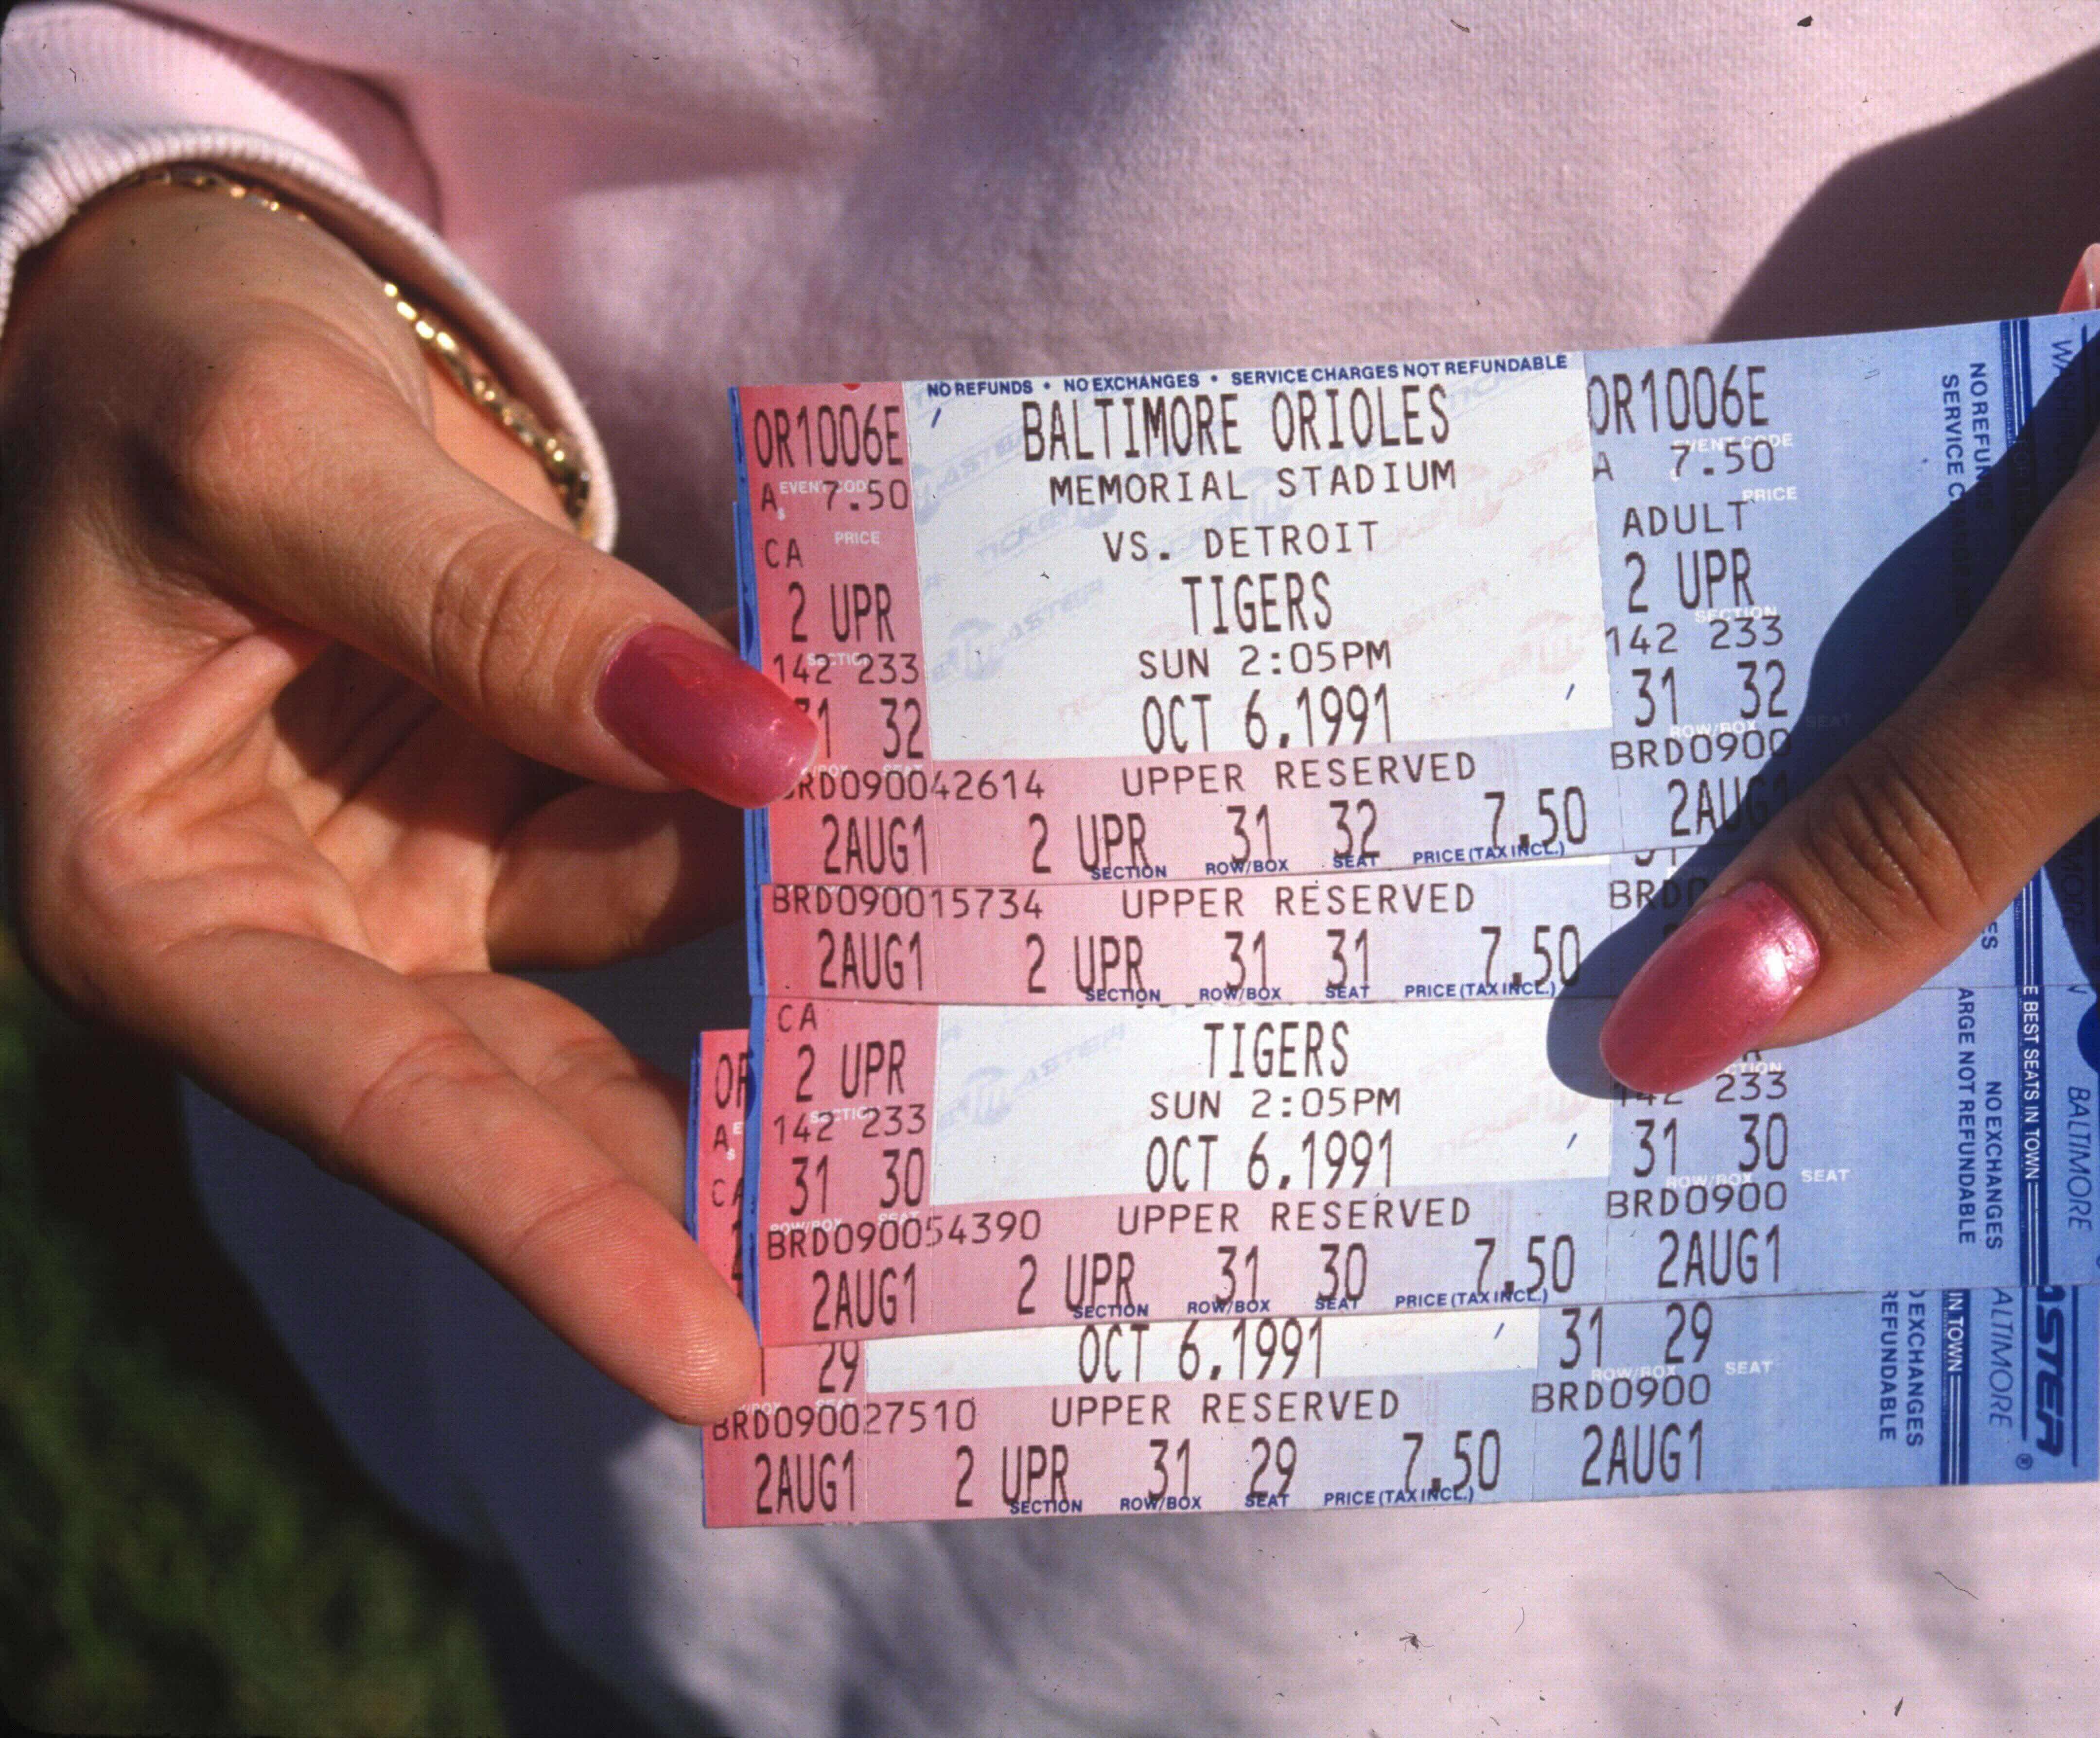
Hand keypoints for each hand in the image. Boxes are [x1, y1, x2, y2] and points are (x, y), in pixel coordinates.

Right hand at [0, 179, 816, 1418]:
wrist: (171, 291)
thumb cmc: (160, 370)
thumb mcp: (292, 463)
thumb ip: (508, 612)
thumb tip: (762, 744)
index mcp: (154, 908)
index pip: (383, 1108)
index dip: (558, 1235)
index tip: (712, 1361)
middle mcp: (287, 930)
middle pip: (514, 1098)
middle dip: (695, 1182)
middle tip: (878, 1290)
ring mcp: (407, 878)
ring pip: (613, 978)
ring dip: (768, 990)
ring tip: (943, 1044)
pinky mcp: (500, 809)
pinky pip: (655, 853)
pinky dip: (759, 847)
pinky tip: (884, 850)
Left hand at [1599, 54, 2099, 1274]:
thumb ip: (1906, 842)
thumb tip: (1683, 1028)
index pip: (2079, 1213)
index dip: (1871, 1179)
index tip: (1680, 1125)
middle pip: (2043, 1073)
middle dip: (1854, 998)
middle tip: (1637, 966)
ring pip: (2046, 938)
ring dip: (1894, 860)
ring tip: (1699, 826)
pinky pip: (2091, 822)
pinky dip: (1976, 760)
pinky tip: (1856, 691)